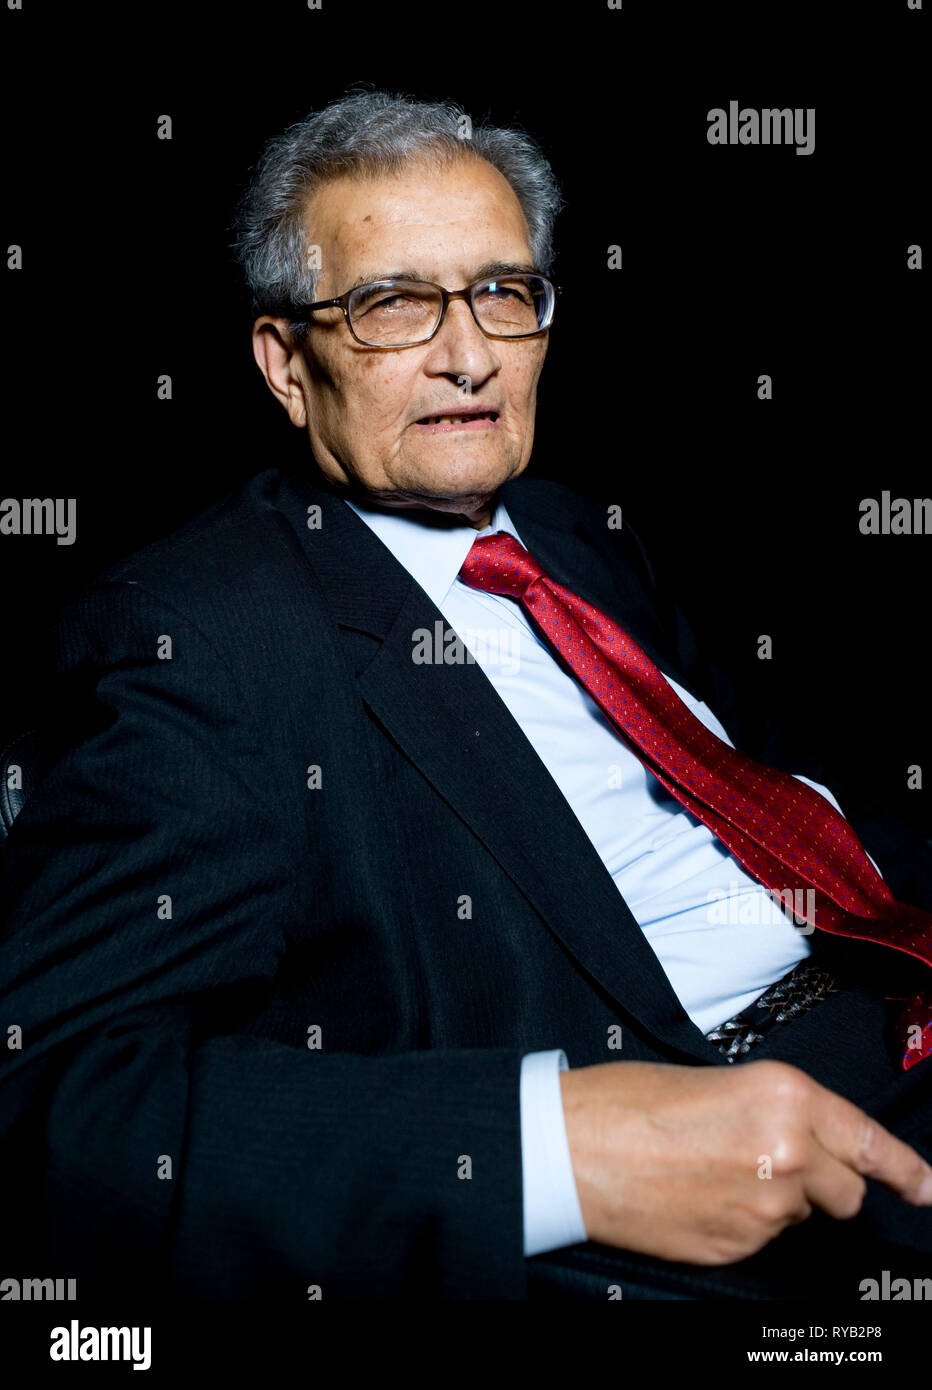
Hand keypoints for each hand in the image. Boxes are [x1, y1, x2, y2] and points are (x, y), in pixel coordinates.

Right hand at [559, 1058, 931, 1265]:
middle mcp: (788, 1153)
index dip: (904, 1169)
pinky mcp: (738, 1248)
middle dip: (821, 1182)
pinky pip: (764, 1241)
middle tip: (769, 1163)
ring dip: (778, 1201)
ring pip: (802, 1218)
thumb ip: (775, 1111)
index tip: (924, 1186)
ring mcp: (765, 1209)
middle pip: (845, 1191)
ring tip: (714, 1172)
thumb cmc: (626, 1102)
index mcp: (785, 1097)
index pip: (869, 1142)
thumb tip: (802, 1139)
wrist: (571, 1148)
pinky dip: (744, 1224)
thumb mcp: (716, 1080)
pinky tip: (701, 1198)